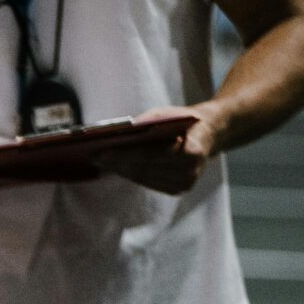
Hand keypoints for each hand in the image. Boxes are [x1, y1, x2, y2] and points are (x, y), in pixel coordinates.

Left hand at [97, 104, 219, 194]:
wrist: (210, 133)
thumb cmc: (184, 120)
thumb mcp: (168, 113)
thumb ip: (147, 122)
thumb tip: (119, 133)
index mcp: (192, 151)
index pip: (151, 154)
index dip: (124, 154)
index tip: (100, 153)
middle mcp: (190, 171)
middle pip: (144, 168)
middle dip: (116, 162)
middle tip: (93, 157)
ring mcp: (185, 183)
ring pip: (143, 178)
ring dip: (121, 170)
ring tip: (100, 162)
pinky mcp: (179, 189)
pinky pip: (149, 183)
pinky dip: (132, 174)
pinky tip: (117, 167)